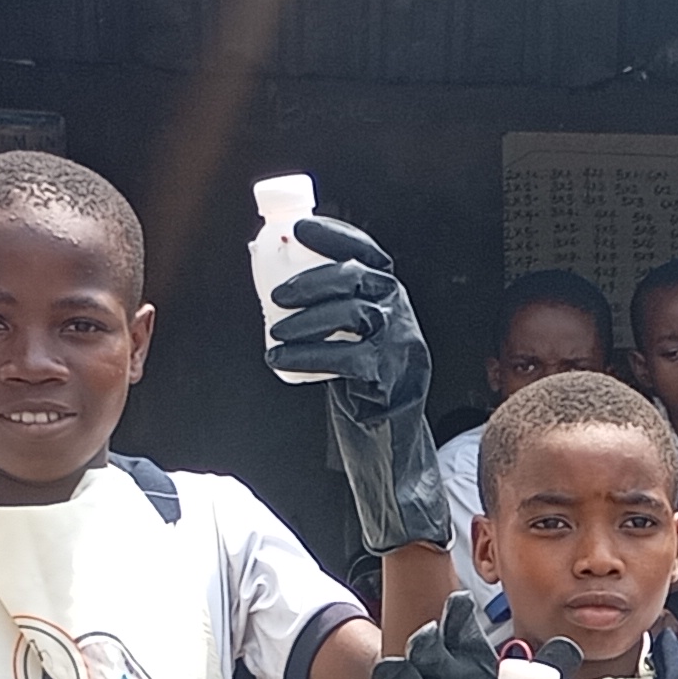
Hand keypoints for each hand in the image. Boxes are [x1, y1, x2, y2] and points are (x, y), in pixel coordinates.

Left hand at [272, 214, 446, 553]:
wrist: (391, 449)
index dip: (336, 236)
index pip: (369, 253)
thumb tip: (274, 285)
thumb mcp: (349, 342)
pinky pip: (350, 358)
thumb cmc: (361, 391)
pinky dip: (309, 357)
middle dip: (312, 281)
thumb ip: (329, 314)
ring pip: (355, 315)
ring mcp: (403, 346)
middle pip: (359, 280)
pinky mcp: (394, 378)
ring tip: (274, 334)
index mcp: (391, 299)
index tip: (299, 230)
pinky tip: (280, 361)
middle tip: (276, 296)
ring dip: (307, 321)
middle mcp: (403, 316)